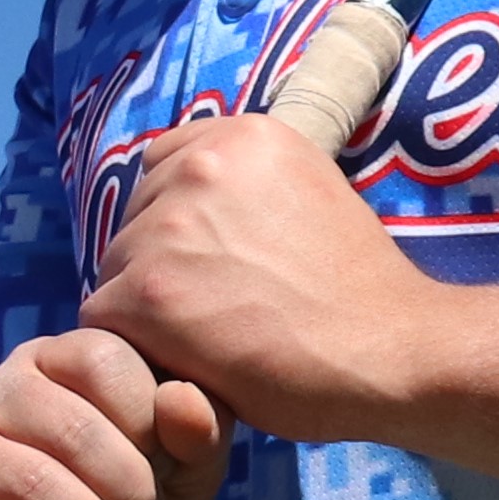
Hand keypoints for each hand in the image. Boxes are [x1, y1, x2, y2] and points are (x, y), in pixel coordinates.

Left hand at [77, 110, 456, 445]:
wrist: (394, 350)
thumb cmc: (360, 289)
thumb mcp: (311, 191)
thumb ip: (246, 186)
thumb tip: (185, 198)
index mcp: (242, 135)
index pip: (162, 167)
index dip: (179, 221)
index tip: (215, 260)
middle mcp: (199, 168)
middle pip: (134, 222)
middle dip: (162, 266)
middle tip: (220, 309)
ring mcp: (167, 230)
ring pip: (116, 272)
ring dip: (149, 310)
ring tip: (212, 340)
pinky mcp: (146, 296)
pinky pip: (104, 321)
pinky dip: (137, 348)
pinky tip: (189, 364)